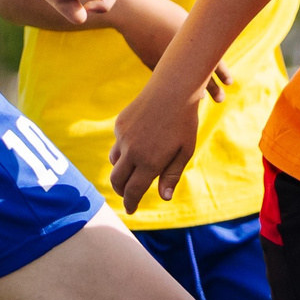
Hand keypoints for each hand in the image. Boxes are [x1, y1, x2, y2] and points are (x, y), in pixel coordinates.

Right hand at [109, 78, 205, 211]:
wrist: (173, 89)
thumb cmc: (184, 122)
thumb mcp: (184, 151)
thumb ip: (171, 175)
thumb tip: (164, 198)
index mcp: (150, 162)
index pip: (133, 191)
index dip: (130, 203)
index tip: (130, 210)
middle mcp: (132, 152)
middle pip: (117, 181)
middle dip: (121, 192)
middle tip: (128, 196)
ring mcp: (123, 137)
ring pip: (115, 163)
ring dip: (121, 172)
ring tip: (133, 173)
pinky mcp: (120, 125)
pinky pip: (118, 144)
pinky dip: (124, 151)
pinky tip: (138, 145)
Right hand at [114, 0, 231, 101]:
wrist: (133, 12)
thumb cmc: (159, 11)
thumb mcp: (181, 21)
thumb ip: (191, 36)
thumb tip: (199, 50)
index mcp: (195, 41)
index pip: (215, 61)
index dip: (222, 73)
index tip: (229, 82)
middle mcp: (183, 54)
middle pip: (203, 77)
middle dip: (213, 89)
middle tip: (220, 99)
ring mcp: (167, 62)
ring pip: (185, 82)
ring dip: (195, 92)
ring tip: (203, 99)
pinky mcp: (152, 63)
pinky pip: (166, 78)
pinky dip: (175, 86)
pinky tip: (181, 94)